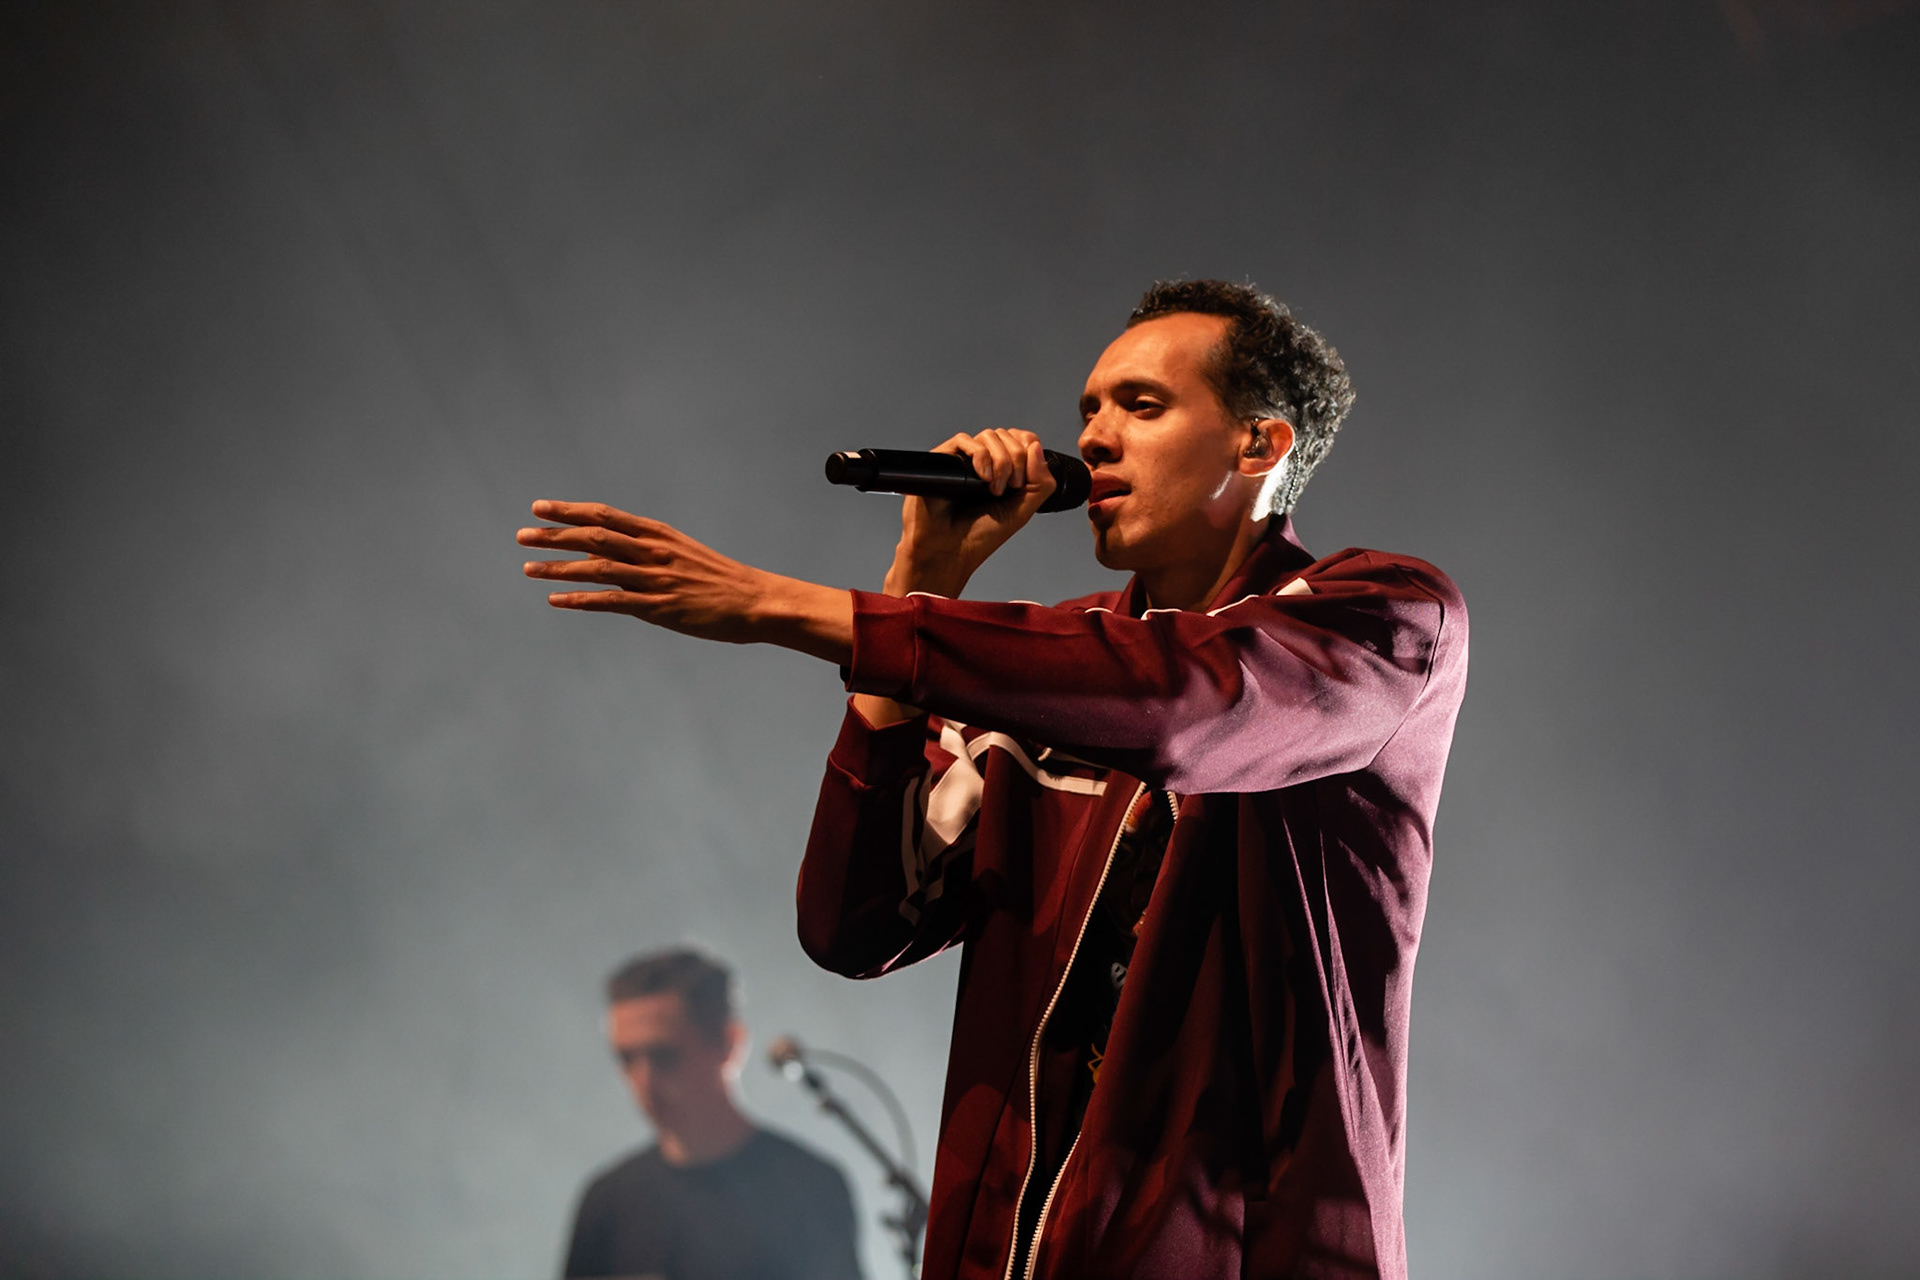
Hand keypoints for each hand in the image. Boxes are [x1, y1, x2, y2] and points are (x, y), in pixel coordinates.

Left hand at [517, 500, 851, 660]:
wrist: (757, 601)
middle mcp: (653, 551)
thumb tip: (608, 552)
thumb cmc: (720, 580)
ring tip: (527, 567)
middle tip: (522, 534)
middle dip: (554, 535)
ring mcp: (655, 579)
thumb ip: (646, 552)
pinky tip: (555, 600)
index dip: (569, 511)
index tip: (540, 508)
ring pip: (596, 567)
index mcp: (659, 534)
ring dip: (558, 567)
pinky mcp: (659, 607)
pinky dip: (580, 599)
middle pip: (593, 536)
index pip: (605, 516)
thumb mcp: (683, 553)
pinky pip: (611, 602)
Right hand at [886, 429, 1056, 597]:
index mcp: (1005, 471)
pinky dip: (980, 456)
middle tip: (1009, 490)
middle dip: (1016, 461)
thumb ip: (1041, 481)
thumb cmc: (981, 536)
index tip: (1023, 481)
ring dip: (1000, 461)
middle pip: (1008, 436)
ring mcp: (964, 459)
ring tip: (993, 490)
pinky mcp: (943, 459)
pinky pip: (965, 440)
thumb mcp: (1023, 510)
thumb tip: (1036, 445)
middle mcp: (985, 462)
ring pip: (989, 436)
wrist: (949, 551)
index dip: (1029, 451)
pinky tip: (981, 479)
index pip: (1023, 441)